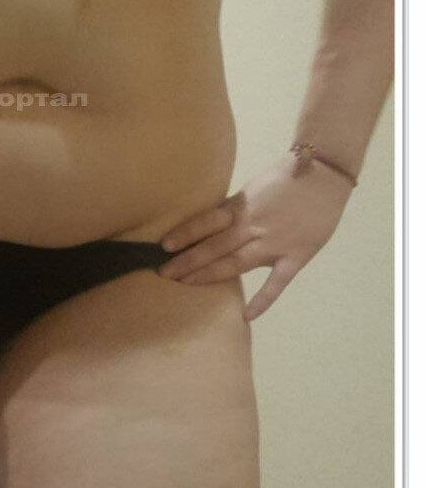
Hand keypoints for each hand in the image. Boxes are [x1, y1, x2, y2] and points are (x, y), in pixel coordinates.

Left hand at [156, 152, 355, 320]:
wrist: (324, 173)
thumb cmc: (285, 177)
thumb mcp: (252, 188)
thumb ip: (234, 209)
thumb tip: (211, 225)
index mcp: (240, 206)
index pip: (205, 222)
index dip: (184, 234)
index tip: (164, 246)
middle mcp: (253, 226)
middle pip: (214, 246)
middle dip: (187, 261)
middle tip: (164, 273)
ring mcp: (274, 243)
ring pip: (236, 263)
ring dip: (209, 275)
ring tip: (185, 285)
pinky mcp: (296, 256)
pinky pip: (277, 282)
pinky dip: (263, 300)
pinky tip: (247, 315)